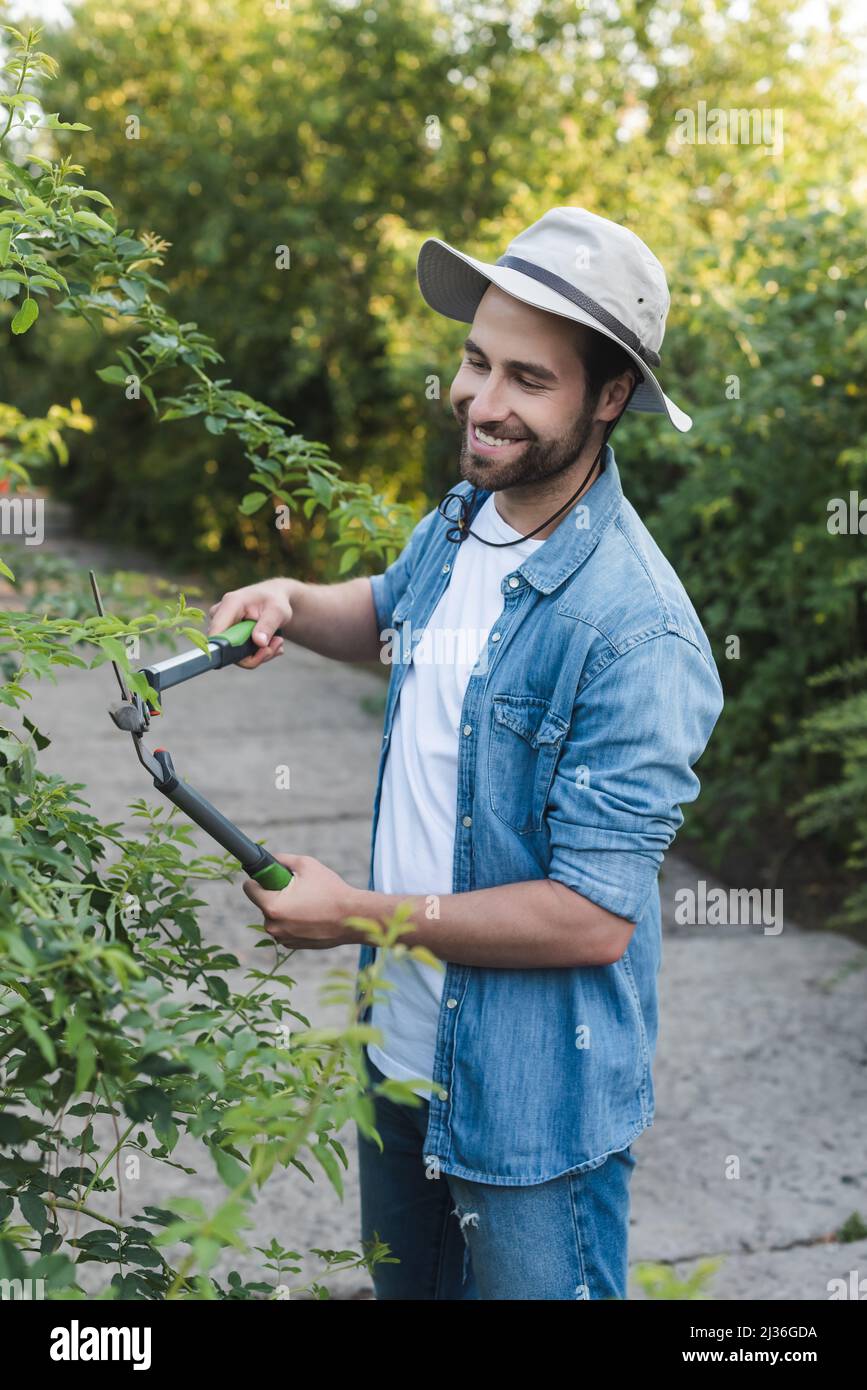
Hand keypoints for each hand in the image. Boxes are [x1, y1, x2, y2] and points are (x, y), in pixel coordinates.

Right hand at [207, 577, 293, 669]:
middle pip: (227, 649)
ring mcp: (223, 627)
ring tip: (278, 642)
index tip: (249, 657)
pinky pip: (240, 655)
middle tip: (276, 645)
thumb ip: (268, 626)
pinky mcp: (229, 637)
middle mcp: (220, 616)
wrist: (275, 598)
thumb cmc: (275, 600)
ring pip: (236, 655)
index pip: (216, 632)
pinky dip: (259, 654)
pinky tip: (272, 643)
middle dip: (254, 655)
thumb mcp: (278, 611)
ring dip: (261, 655)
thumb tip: (259, 642)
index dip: (225, 650)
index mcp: (230, 604)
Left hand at [242, 854, 363, 948]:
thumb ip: (282, 860)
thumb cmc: (330, 890)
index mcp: (272, 906)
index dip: (259, 879)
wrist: (353, 918)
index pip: (249, 888)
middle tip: (298, 889)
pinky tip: (311, 916)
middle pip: (263, 903)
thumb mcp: (306, 864)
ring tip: (308, 903)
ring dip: (285, 908)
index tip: (271, 876)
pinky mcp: (292, 946)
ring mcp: (282, 938)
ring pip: (275, 917)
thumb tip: (270, 860)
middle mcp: (273, 926)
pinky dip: (293, 922)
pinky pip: (285, 929)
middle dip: (276, 894)